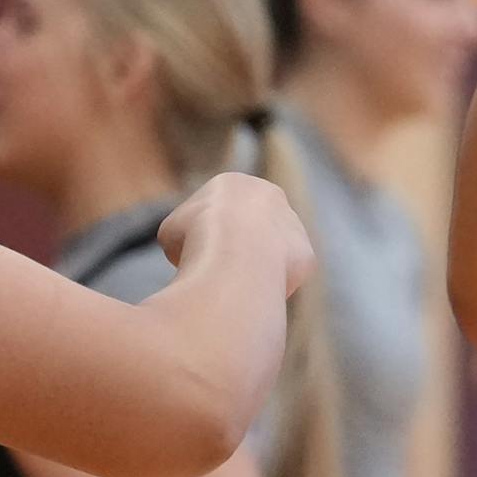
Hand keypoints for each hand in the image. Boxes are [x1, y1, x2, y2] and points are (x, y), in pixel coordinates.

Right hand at [159, 172, 316, 296]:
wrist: (232, 256)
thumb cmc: (195, 239)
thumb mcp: (172, 232)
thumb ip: (186, 236)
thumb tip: (190, 253)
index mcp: (233, 183)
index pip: (220, 210)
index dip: (204, 236)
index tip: (197, 255)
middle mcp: (270, 197)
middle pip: (250, 227)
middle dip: (236, 249)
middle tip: (219, 273)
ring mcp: (293, 224)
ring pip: (271, 252)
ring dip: (254, 269)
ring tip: (235, 285)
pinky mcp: (305, 254)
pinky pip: (283, 276)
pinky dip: (268, 287)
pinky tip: (253, 292)